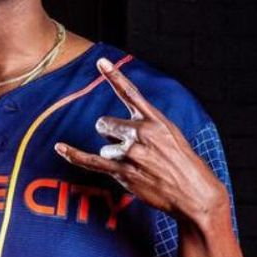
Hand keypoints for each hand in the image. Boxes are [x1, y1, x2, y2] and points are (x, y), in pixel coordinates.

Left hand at [54, 57, 226, 220]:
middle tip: (132, 149)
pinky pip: (91, 161)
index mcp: (156, 121)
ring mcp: (131, 153)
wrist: (196, 194)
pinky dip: (73, 155)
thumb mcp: (172, 135)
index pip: (131, 93)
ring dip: (115, 158)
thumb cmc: (184, 165)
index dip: (115, 76)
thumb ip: (148, 124)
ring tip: (140, 167)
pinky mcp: (124, 172)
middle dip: (110, 134)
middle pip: (103, 123)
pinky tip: (60, 148)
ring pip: (104, 148)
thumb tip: (120, 125)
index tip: (100, 62)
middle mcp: (141, 133)